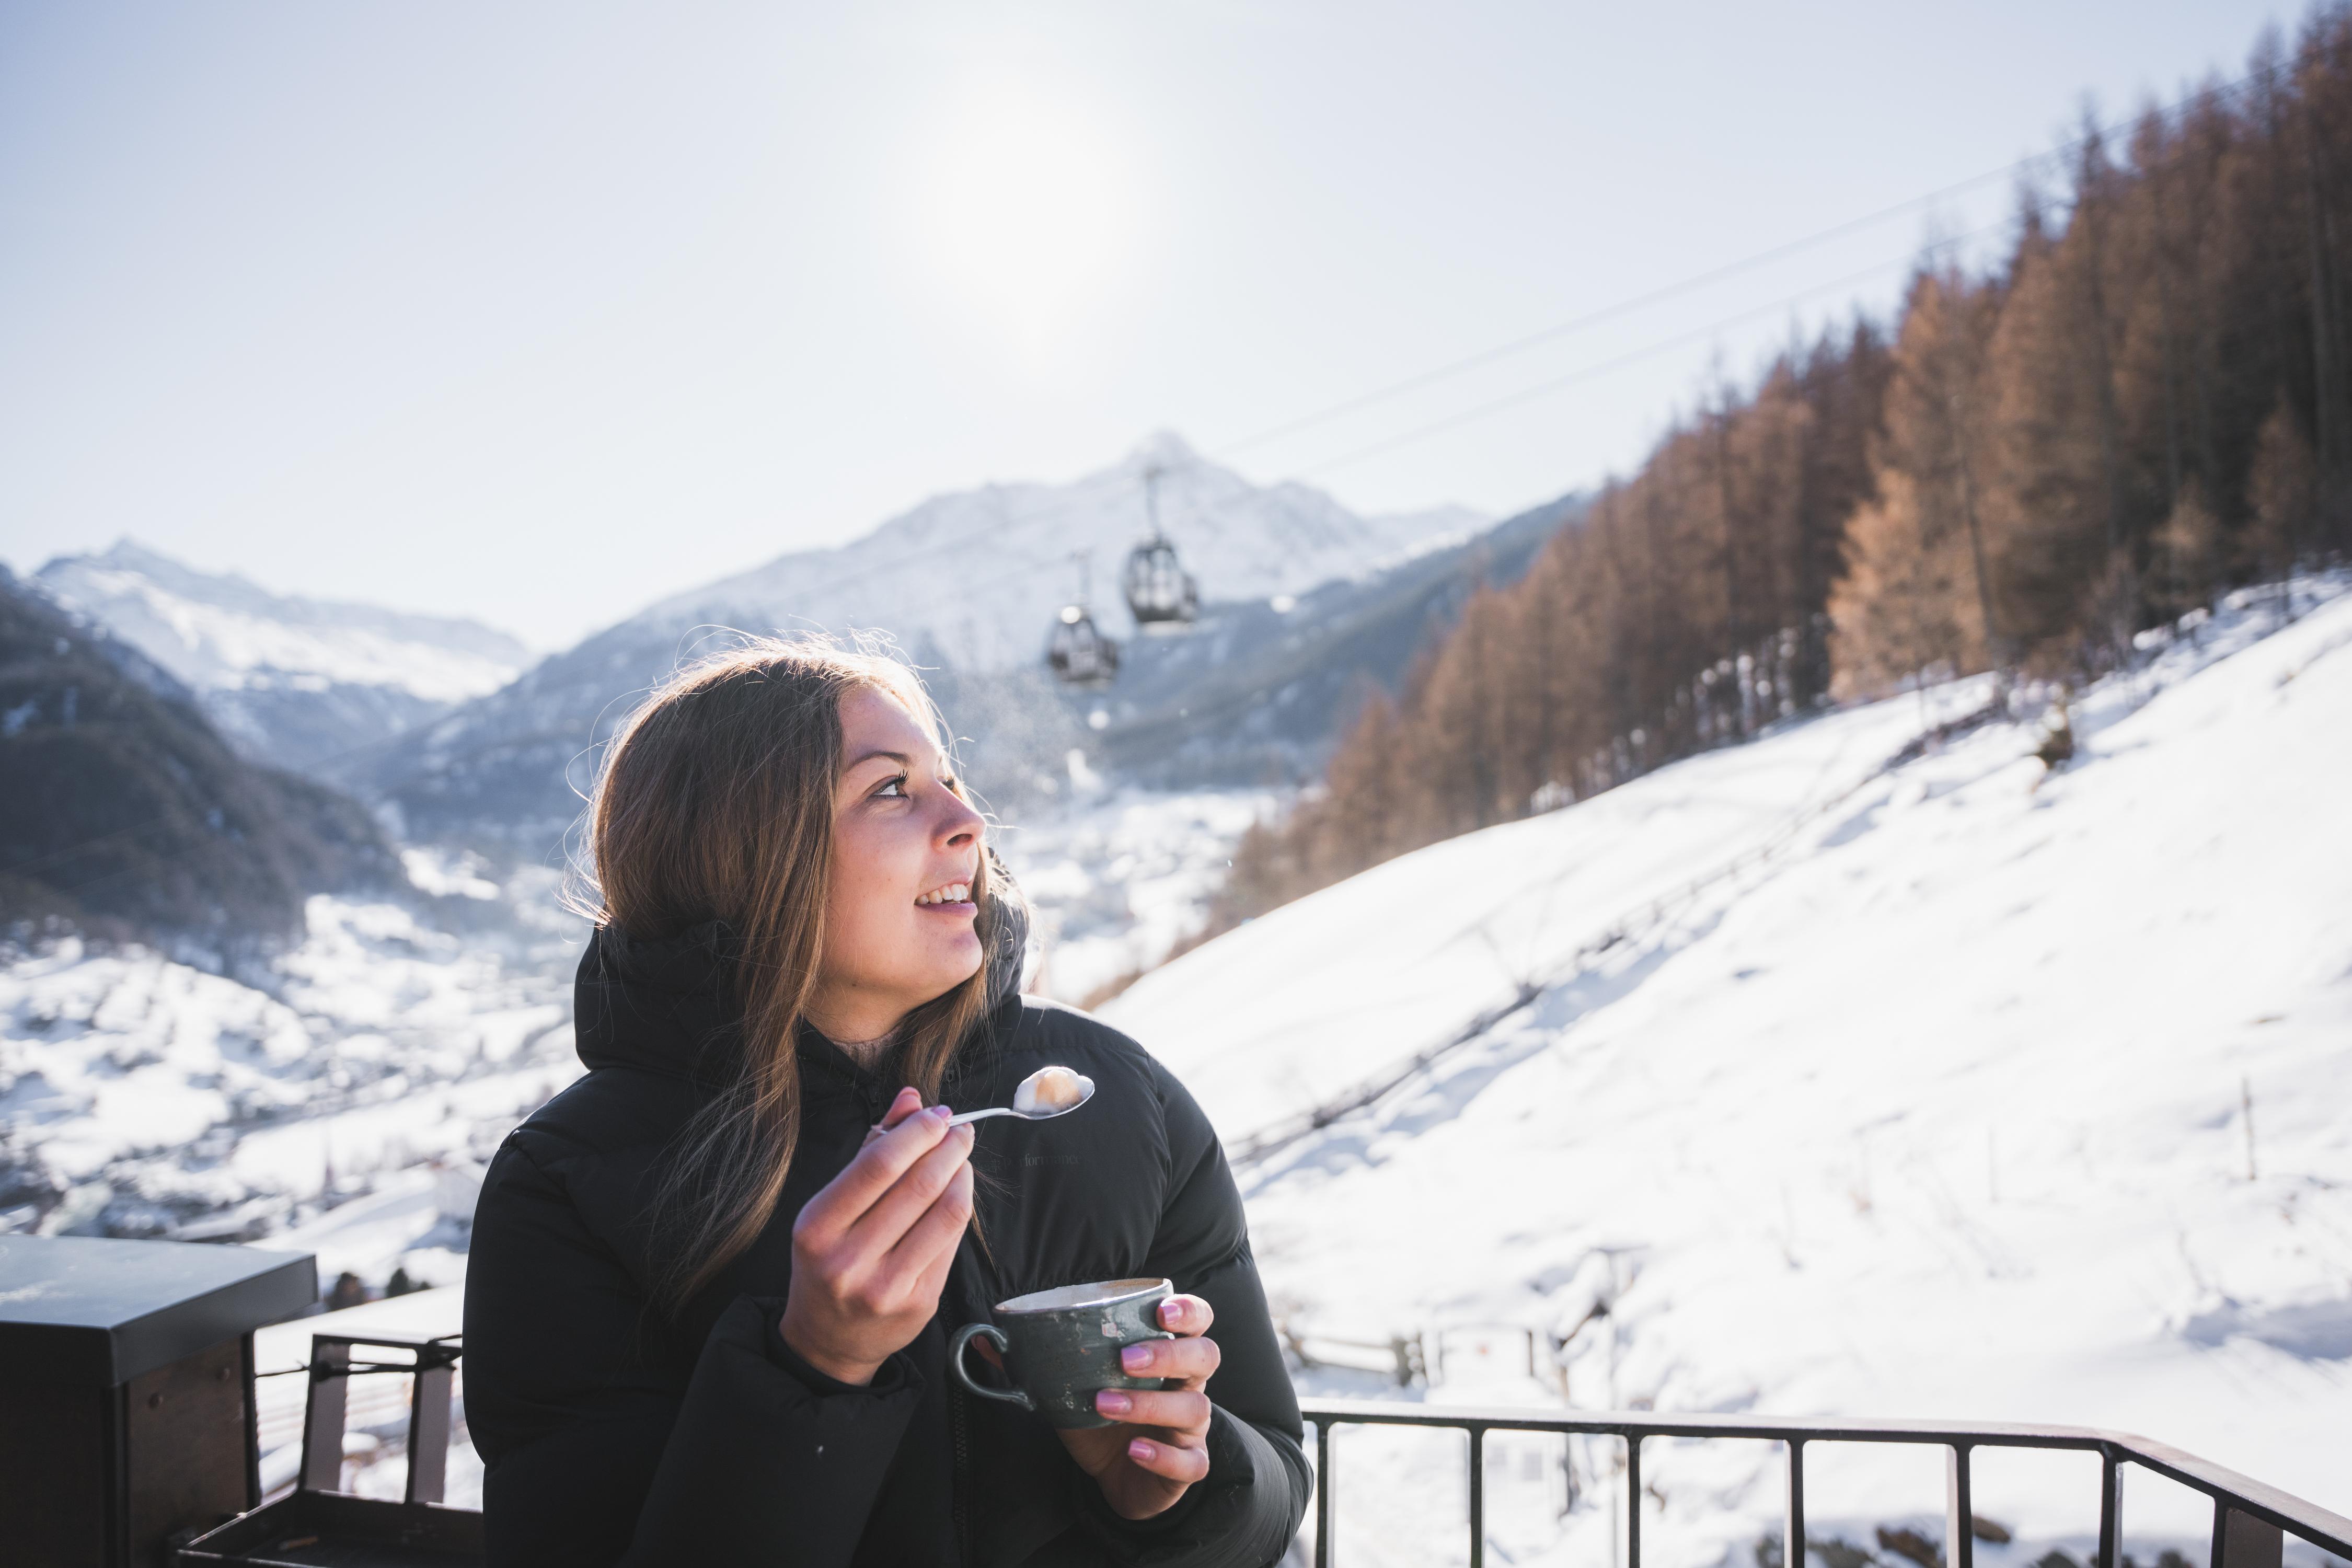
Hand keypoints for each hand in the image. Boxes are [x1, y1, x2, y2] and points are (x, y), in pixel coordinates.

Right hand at [780, 1087, 973, 1385]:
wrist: (828, 1340)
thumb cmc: (828, 1258)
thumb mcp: (829, 1205)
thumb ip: (870, 1149)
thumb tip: (911, 1097)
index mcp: (817, 1228)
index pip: (878, 1166)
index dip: (917, 1132)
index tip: (938, 1114)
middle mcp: (848, 1260)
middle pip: (917, 1185)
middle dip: (947, 1146)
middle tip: (959, 1128)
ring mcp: (886, 1287)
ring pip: (944, 1212)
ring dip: (962, 1172)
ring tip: (962, 1154)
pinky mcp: (918, 1304)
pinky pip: (952, 1241)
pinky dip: (962, 1205)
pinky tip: (959, 1188)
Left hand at [1057, 1294, 1219, 1519]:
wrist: (1115, 1479)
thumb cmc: (1101, 1421)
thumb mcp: (1070, 1389)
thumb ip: (1035, 1363)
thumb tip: (982, 1338)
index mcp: (1167, 1357)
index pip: (1197, 1321)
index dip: (1189, 1311)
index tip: (1162, 1311)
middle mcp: (1187, 1386)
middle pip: (1205, 1356)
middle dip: (1170, 1353)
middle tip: (1125, 1359)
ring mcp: (1191, 1428)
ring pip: (1195, 1408)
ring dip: (1149, 1403)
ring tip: (1106, 1404)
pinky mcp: (1188, 1466)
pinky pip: (1191, 1462)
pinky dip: (1163, 1455)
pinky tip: (1135, 1450)